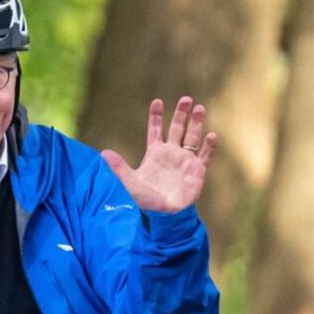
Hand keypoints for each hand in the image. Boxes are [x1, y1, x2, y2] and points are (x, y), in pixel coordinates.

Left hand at [101, 97, 216, 212]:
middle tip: (186, 99)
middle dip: (181, 114)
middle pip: (177, 129)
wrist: (163, 215)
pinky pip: (205, 156)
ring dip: (196, 123)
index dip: (156, 116)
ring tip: (199, 108)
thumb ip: (119, 167)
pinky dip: (209, 146)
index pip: (156, 130)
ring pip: (192, 137)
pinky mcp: (197, 171)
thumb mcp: (130, 182)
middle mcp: (171, 153)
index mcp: (155, 153)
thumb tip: (102, 154)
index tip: (157, 101)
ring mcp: (185, 161)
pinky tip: (211, 135)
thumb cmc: (146, 199)